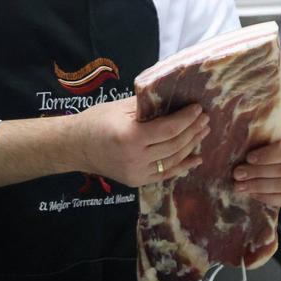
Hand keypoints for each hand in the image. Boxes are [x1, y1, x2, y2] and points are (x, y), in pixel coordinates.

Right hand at [70, 97, 208, 186]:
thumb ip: (147, 106)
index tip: (198, 108)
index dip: (186, 119)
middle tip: (205, 119)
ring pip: (172, 161)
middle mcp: (134, 158)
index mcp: (130, 137)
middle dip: (192, 131)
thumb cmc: (95, 121)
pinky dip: (182, 166)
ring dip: (191, 146)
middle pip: (174, 145)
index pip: (168, 129)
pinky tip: (196, 157)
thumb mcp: (120, 107)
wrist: (74, 147)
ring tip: (203, 132)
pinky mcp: (136, 181)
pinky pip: (165, 174)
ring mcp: (136, 173)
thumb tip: (173, 100)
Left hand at [232, 119, 280, 207]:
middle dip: (258, 173)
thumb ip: (256, 126)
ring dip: (259, 187)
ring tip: (239, 185)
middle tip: (237, 174)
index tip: (248, 158)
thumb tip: (237, 133)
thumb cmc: (265, 129)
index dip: (268, 156)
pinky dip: (268, 198)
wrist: (270, 139)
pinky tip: (252, 194)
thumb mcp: (263, 122)